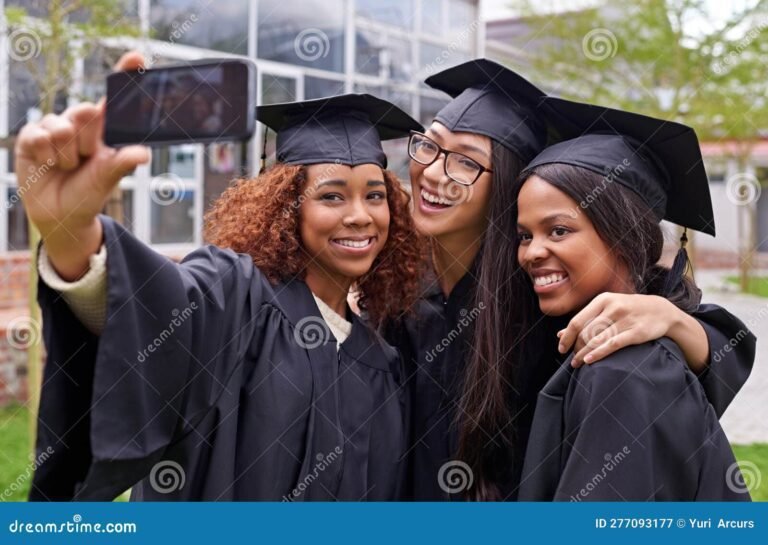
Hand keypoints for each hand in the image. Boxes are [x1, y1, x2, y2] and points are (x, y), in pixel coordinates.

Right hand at [15, 51, 149, 278]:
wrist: (60, 214)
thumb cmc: (88, 194)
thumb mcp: (107, 180)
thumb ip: (121, 163)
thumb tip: (142, 154)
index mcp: (105, 129)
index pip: (114, 97)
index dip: (125, 75)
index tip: (137, 57)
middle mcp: (81, 123)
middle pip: (85, 112)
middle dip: (86, 141)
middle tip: (84, 159)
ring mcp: (55, 127)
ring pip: (61, 127)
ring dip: (65, 155)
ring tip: (67, 167)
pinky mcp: (32, 136)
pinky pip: (39, 136)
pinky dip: (46, 156)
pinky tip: (47, 165)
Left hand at [557, 293, 678, 366]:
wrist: (662, 310)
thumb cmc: (628, 309)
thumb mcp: (607, 308)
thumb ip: (585, 319)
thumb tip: (559, 334)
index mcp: (602, 300)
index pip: (577, 321)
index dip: (566, 337)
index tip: (561, 349)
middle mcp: (612, 308)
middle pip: (585, 332)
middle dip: (575, 348)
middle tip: (572, 360)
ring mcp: (625, 319)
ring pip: (597, 339)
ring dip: (584, 354)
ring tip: (578, 363)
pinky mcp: (636, 332)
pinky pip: (612, 344)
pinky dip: (598, 353)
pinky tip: (589, 360)